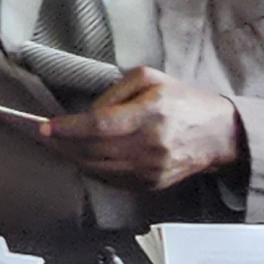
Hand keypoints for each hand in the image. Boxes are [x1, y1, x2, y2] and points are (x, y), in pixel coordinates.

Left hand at [33, 68, 243, 190]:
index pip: (99, 126)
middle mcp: (150, 146)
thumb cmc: (183, 101)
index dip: (68, 128)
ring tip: (58, 146)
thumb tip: (87, 114)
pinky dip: (92, 169)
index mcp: (150, 114)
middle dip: (63, 144)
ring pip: (98, 169)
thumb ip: (114, 93)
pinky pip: (112, 180)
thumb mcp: (150, 79)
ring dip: (73, 158)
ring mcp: (151, 170)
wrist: (219, 134)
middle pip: (93, 150)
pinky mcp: (152, 184)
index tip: (45, 127)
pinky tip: (82, 157)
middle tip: (45, 136)